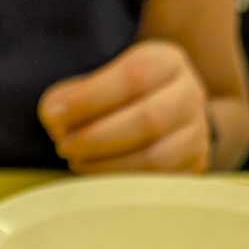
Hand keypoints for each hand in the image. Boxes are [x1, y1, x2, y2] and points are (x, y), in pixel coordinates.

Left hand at [39, 41, 211, 174]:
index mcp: (165, 62)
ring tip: (77, 162)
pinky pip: (156, 185)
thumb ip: (72, 96)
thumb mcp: (100, 85)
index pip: (133, 76)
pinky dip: (120, 186)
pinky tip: (96, 182)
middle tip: (64, 146)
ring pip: (154, 158)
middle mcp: (189, 94)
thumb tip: (53, 114)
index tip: (53, 116)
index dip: (89, 98)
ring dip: (106, 166)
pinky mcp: (192, 169)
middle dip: (96, 138)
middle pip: (147, 120)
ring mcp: (195, 135)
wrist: (169, 123)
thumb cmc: (121, 102)